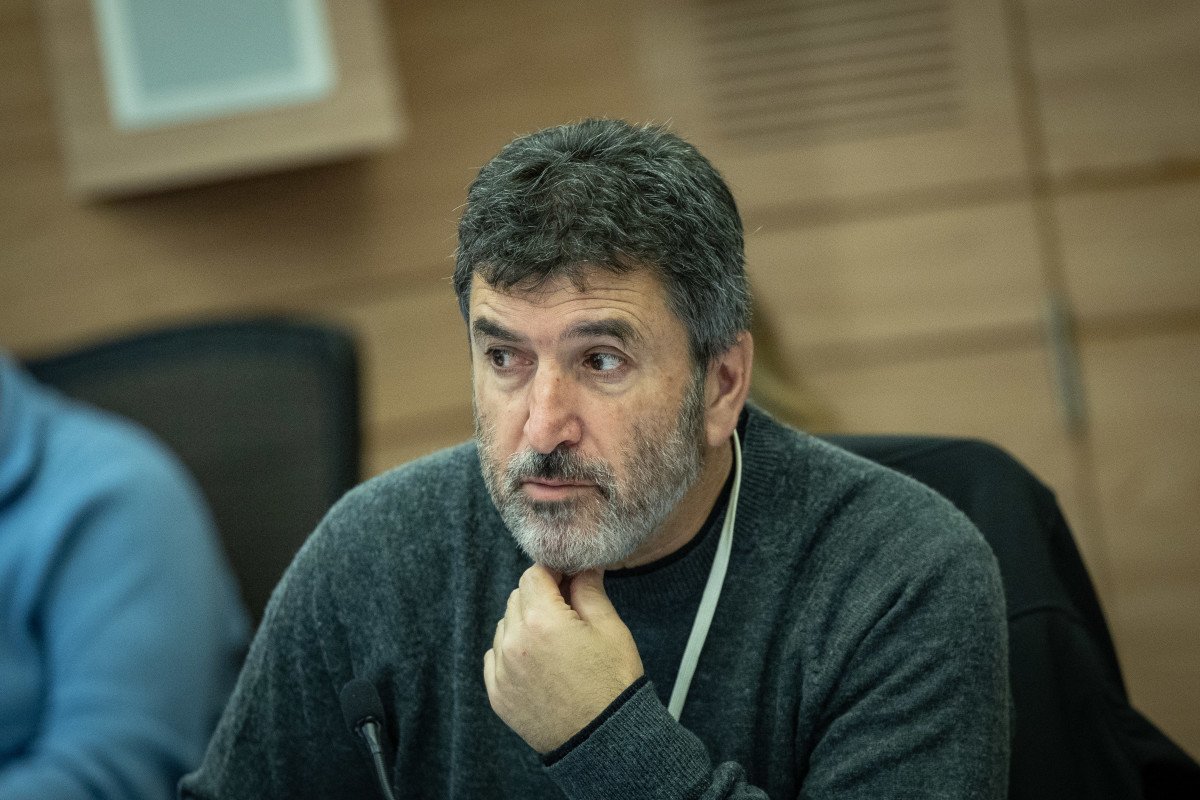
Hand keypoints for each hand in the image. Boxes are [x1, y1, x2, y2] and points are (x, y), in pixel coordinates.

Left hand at [483, 564, 643, 752]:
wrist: (605, 742)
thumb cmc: (612, 684)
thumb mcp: (610, 628)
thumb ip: (589, 590)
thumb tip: (581, 567)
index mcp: (541, 620)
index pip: (534, 574)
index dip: (553, 573)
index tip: (568, 581)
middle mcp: (513, 643)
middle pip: (518, 598)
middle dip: (540, 598)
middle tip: (567, 613)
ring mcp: (501, 671)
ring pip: (505, 626)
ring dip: (524, 624)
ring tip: (555, 643)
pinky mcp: (497, 694)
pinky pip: (495, 657)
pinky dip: (512, 652)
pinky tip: (538, 663)